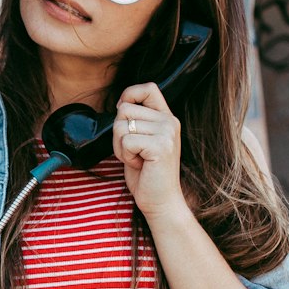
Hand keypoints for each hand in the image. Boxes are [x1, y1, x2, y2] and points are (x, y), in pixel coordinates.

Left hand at [114, 81, 186, 221]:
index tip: (123, 115)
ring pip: (122, 126)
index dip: (129, 95)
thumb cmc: (147, 173)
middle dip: (118, 132)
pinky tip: (139, 165)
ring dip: (120, 146)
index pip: (148, 88)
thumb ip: (135, 120)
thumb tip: (120, 104)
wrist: (161, 201)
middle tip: (133, 151)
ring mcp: (167, 133)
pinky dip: (125, 156)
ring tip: (136, 158)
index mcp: (166, 117)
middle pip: (125, 109)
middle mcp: (169, 121)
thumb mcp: (141, 140)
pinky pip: (125, 141)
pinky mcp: (161, 146)